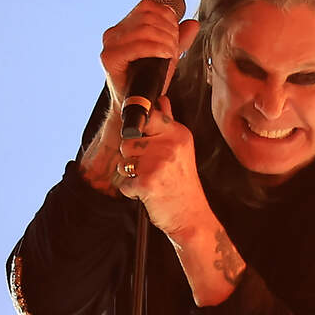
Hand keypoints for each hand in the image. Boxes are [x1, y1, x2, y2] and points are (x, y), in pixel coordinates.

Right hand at [100, 0, 199, 110]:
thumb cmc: (149, 79)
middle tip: (175, 48)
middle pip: (148, 17)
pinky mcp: (109, 58)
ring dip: (165, 41)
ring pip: (144, 29)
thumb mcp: (166, 55)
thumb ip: (179, 38)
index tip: (176, 35)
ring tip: (170, 54)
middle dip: (169, 31)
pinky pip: (137, 45)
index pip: (148, 7)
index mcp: (125, 26)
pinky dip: (156, 48)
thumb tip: (193, 24)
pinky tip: (165, 55)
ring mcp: (110, 44)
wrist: (137, 104)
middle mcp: (114, 32)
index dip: (168, 17)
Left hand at [117, 96, 210, 237]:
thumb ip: (168, 122)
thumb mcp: (182, 147)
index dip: (139, 129)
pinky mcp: (147, 183)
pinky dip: (131, 191)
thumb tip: (161, 99)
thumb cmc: (183, 183)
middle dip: (133, 156)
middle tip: (151, 168)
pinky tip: (147, 192)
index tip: (144, 139)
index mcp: (178, 133)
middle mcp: (169, 145)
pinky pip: (124, 183)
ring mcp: (158, 163)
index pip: (148, 116)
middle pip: (128, 141)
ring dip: (130, 174)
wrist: (191, 215)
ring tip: (149, 179)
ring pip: (124, 161)